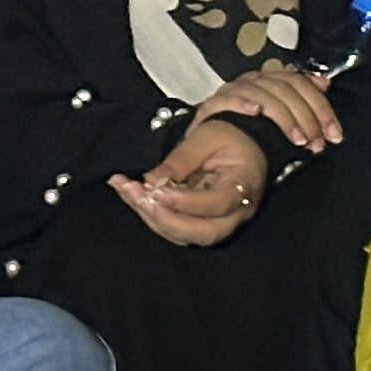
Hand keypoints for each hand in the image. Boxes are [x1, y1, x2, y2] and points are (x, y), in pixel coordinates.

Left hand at [112, 117, 269, 247]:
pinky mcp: (201, 220)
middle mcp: (236, 212)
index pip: (217, 205)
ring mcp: (219, 220)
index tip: (156, 190)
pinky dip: (151, 214)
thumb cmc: (230, 134)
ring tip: (127, 190)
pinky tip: (130, 193)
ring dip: (152, 217)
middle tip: (138, 196)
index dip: (184, 202)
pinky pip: (176, 227)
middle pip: (203, 233)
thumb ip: (181, 158)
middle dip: (165, 220)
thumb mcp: (206, 136)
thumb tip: (152, 179)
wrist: (242, 139)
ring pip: (186, 235)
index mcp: (243, 185)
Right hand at [193, 65, 340, 155]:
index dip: (321, 107)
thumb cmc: (249, 129)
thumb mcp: (282, 115)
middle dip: (307, 117)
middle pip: (285, 89)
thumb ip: (303, 98)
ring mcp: (231, 91)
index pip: (300, 83)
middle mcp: (252, 80)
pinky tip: (255, 113)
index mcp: (270, 79)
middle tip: (317, 143)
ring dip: (284, 118)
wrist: (211, 141)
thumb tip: (325, 82)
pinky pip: (227, 100)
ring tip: (298, 141)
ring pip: (263, 94)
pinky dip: (242, 104)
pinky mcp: (211, 105)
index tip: (334, 135)